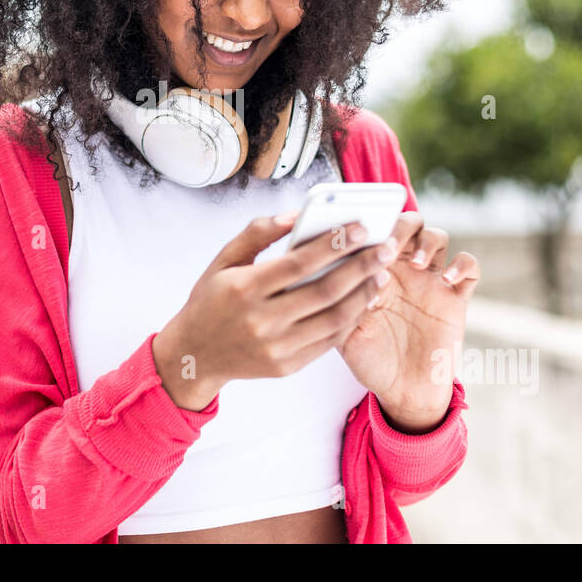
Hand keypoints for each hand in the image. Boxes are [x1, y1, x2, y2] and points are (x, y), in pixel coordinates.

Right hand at [153, 210, 397, 409]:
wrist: (195, 355)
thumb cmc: (212, 299)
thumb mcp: (223, 260)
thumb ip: (257, 233)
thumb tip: (297, 214)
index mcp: (244, 289)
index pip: (299, 263)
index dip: (334, 243)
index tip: (361, 226)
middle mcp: (261, 321)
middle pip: (324, 291)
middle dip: (361, 267)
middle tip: (385, 248)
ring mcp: (275, 348)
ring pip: (333, 319)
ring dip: (363, 295)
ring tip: (381, 274)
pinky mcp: (286, 366)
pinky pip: (328, 341)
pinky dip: (350, 319)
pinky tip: (362, 300)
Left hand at [333, 212, 478, 430]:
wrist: (402, 392)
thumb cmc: (369, 358)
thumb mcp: (344, 328)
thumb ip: (338, 300)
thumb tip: (323, 269)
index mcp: (375, 270)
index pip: (376, 230)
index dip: (370, 225)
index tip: (360, 235)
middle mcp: (403, 269)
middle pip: (408, 223)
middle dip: (400, 225)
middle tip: (390, 245)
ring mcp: (431, 281)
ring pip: (437, 236)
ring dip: (428, 241)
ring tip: (416, 265)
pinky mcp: (455, 298)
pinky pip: (470, 266)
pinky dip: (462, 265)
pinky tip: (446, 279)